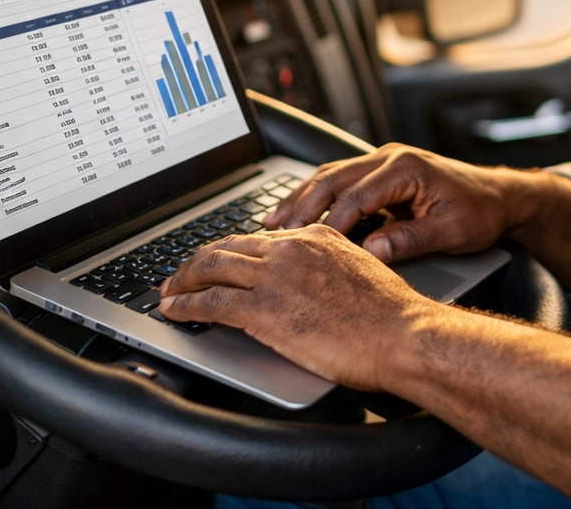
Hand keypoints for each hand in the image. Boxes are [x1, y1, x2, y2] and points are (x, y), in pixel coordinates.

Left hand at [157, 225, 437, 389]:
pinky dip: (185, 306)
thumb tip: (311, 284)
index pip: (258, 238)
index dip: (231, 251)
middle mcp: (291, 248)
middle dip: (197, 261)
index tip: (218, 262)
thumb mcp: (360, 271)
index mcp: (316, 236)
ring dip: (182, 280)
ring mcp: (275, 277)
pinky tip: (174, 311)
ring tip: (168, 292)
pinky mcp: (263, 309)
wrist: (401, 333)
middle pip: (227, 247)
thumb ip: (328, 268)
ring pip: (211, 268)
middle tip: (180, 275)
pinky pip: (210, 302)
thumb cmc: (391, 315)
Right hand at [263, 143, 518, 263]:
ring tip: (271, 222)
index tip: (312, 249)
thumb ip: (410, 240)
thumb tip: (371, 252)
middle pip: (333, 179)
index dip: (332, 224)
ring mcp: (383, 162)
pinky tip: (296, 213)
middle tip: (273, 233)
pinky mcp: (381, 173)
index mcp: (406, 168)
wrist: (500, 197)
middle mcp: (389, 158)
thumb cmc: (480, 212)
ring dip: (300, 198)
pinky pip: (340, 181)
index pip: (356, 196)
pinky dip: (315, 197)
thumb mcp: (450, 231)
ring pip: (330, 176)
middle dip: (301, 206)